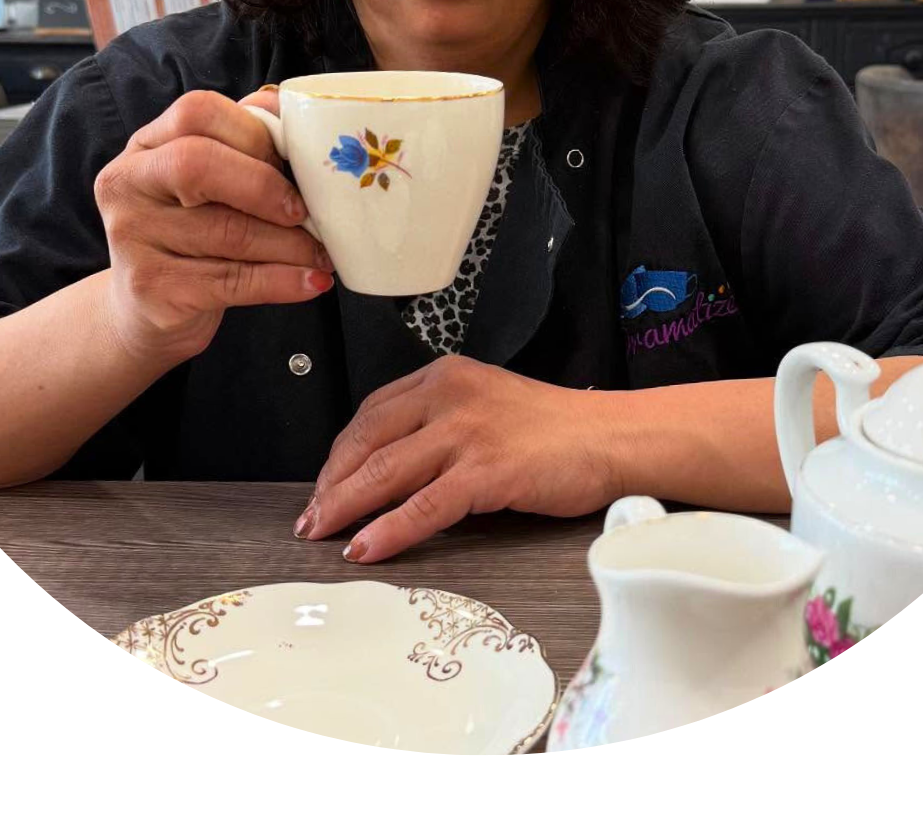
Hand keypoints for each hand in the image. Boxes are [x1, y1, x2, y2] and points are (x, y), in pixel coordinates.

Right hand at [94, 87, 333, 364]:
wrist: (142, 310)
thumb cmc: (188, 233)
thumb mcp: (202, 182)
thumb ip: (238, 143)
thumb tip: (290, 111)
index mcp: (145, 145)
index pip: (196, 113)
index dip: (253, 132)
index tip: (291, 161)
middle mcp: (127, 184)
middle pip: (198, 164)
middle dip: (266, 187)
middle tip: (305, 212)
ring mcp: (132, 238)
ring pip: (226, 232)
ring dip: (290, 245)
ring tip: (323, 253)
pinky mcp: (151, 289)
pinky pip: (231, 281)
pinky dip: (282, 281)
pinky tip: (313, 281)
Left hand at [294, 356, 623, 561]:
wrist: (611, 436)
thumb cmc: (555, 428)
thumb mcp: (486, 404)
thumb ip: (439, 422)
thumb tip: (389, 467)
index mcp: (445, 375)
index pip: (371, 413)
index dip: (339, 453)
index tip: (324, 482)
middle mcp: (449, 395)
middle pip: (367, 441)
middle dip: (330, 484)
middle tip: (311, 517)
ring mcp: (466, 432)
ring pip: (385, 472)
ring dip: (344, 508)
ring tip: (323, 533)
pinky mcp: (486, 470)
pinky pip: (423, 506)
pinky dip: (388, 530)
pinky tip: (367, 547)